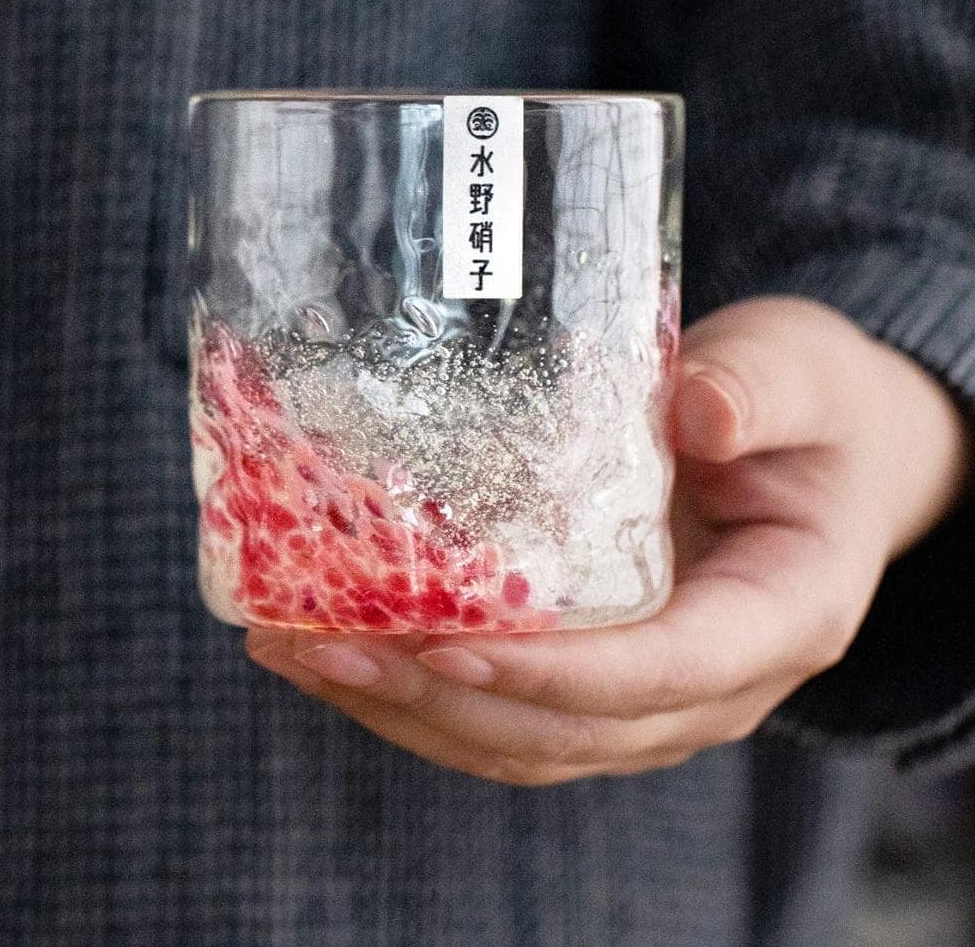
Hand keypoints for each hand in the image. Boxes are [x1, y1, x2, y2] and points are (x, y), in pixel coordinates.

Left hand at [246, 298, 970, 785]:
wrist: (818, 456)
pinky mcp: (599, 676)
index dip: (555, 674)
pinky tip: (344, 652)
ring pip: (522, 743)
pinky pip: (506, 716)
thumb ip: (760, 389)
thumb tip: (698, 415)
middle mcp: (711, 683)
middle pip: (567, 729)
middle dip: (440, 700)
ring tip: (299, 654)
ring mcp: (649, 694)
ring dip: (407, 712)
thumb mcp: (803, 374)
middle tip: (323, 648)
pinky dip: (421, 698)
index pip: (663, 673)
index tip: (447, 644)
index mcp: (779, 618)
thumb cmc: (813, 412)